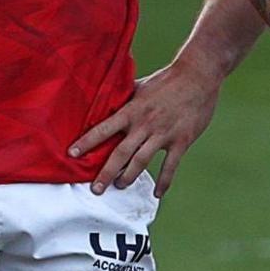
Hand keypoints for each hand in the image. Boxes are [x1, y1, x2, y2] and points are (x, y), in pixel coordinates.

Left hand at [71, 58, 219, 195]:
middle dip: (106, 173)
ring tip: (119, 186)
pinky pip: (170, 166)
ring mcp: (163, 134)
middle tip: (96, 189)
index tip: (71, 154)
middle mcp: (145, 124)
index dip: (86, 142)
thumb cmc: (168, 79)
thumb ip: (125, 97)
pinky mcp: (181, 140)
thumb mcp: (141, 86)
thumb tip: (108, 102)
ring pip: (141, 162)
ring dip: (128, 177)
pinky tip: (157, 194)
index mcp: (132, 110)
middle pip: (120, 153)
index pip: (104, 129)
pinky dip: (163, 182)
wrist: (198, 76)